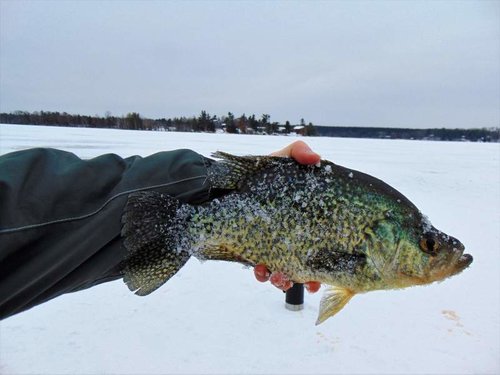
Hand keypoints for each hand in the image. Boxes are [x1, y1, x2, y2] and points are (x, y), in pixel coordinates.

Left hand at [253, 141, 321, 292]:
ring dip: (284, 279)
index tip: (330, 269)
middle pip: (307, 263)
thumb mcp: (279, 158)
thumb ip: (298, 152)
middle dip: (309, 278)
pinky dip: (263, 274)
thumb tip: (316, 158)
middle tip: (309, 282)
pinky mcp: (251, 252)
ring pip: (284, 272)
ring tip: (280, 276)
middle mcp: (290, 235)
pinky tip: (261, 269)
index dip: (328, 257)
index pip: (323, 241)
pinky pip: (261, 271)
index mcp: (304, 218)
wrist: (217, 186)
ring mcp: (271, 245)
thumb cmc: (255, 173)